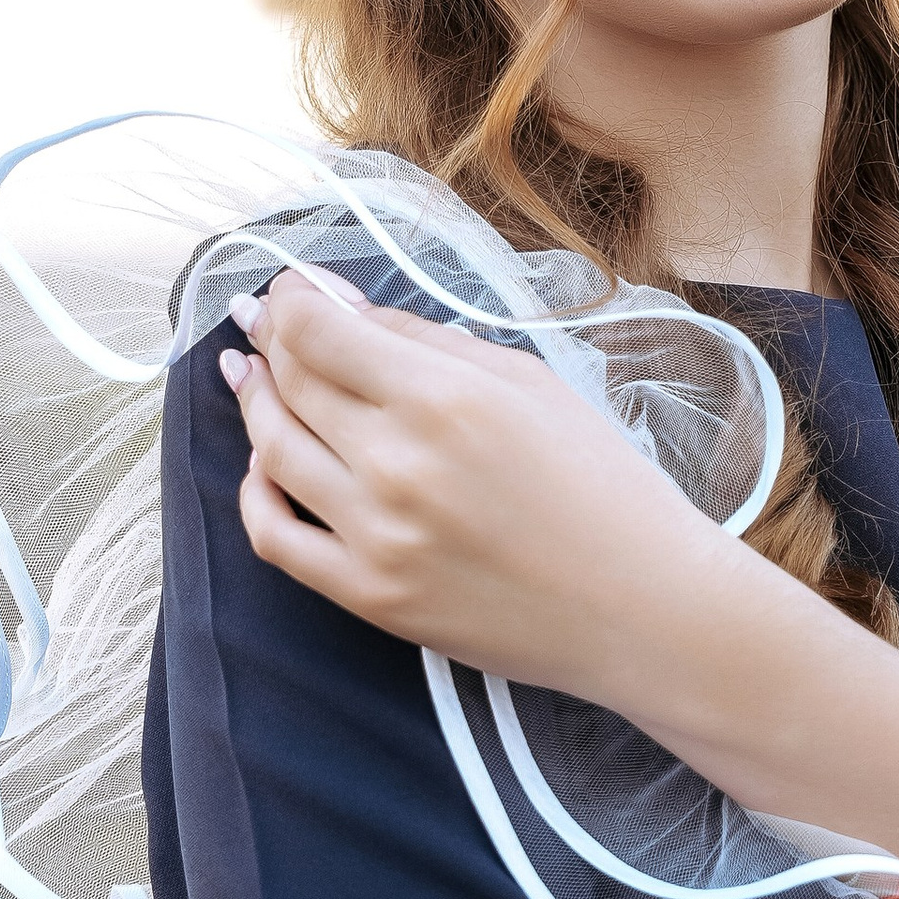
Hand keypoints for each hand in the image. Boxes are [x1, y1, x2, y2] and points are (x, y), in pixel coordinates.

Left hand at [219, 275, 732, 702]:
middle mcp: (399, 464)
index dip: (288, 301)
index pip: (316, 330)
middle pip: (290, 382)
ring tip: (258, 382)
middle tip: (266, 327)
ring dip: (255, 407)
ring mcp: (378, 536)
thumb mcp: (528, 382)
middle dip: (270, 343)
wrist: (643, 605)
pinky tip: (265, 467)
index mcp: (445, 398)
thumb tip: (337, 305)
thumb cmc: (601, 485)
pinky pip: (275, 539)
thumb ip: (424, 339)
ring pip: (272, 452)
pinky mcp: (371, 596)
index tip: (287, 292)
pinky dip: (255, 495)